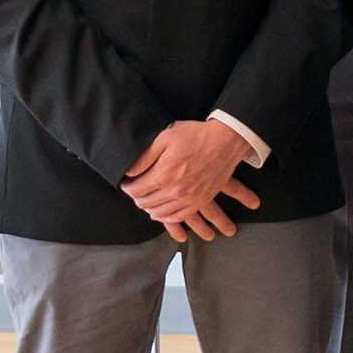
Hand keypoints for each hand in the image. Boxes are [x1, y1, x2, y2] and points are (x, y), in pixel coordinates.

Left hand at [122, 121, 259, 239]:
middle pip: (145, 203)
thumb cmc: (195, 135)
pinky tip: (161, 212)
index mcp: (164, 174)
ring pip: (159, 213)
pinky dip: (166, 217)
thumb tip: (129, 172)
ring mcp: (189, 198)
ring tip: (146, 199)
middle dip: (136, 197)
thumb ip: (144, 156)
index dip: (126, 187)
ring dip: (149, 208)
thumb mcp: (165, 137)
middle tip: (135, 190)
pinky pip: (178, 217)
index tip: (126, 182)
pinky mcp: (201, 201)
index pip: (135, 190)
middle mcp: (175, 190)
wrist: (226, 141)